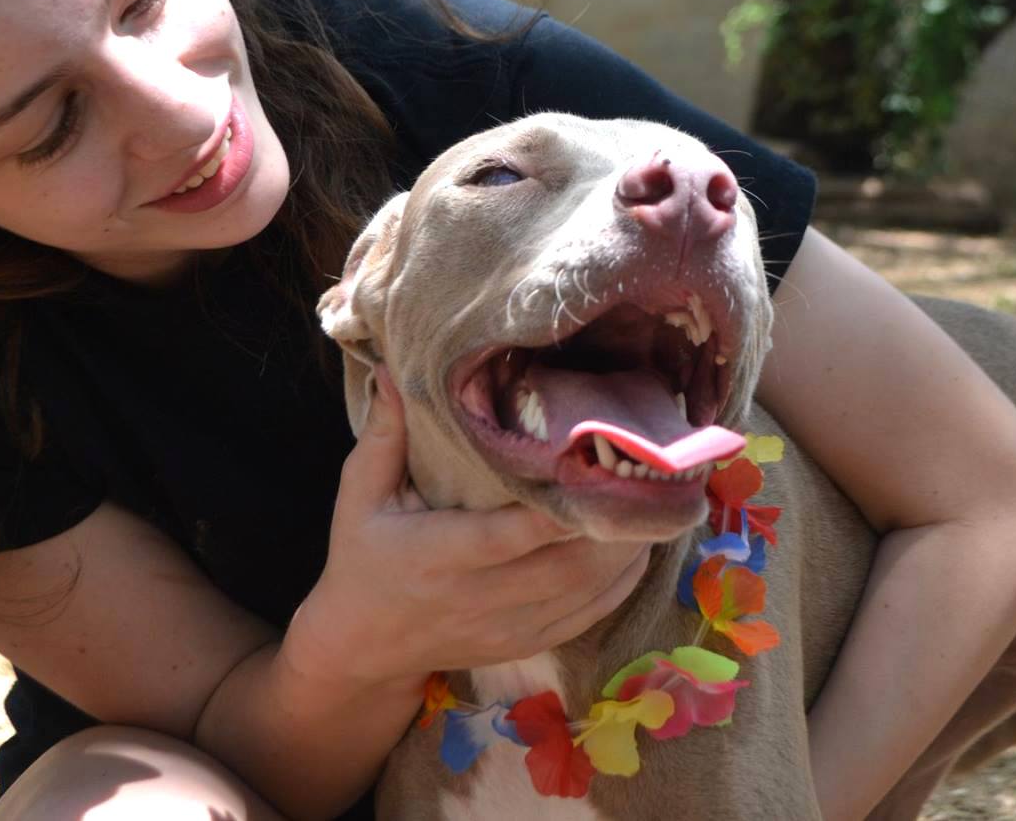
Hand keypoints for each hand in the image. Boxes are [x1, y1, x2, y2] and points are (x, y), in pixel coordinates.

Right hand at [280, 364, 650, 696]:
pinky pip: (588, 618)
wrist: (361, 648)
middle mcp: (477, 598)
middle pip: (564, 567)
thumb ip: (384, 434)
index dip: (560, 508)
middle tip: (647, 474)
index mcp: (439, 555)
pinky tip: (638, 547)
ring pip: (585, 594)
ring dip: (626, 551)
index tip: (596, 467)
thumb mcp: (361, 494)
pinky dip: (621, 584)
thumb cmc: (362, 557)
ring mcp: (506, 628)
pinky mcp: (525, 645)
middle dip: (612, 526)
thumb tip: (391, 367)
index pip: (511, 534)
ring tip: (654, 502)